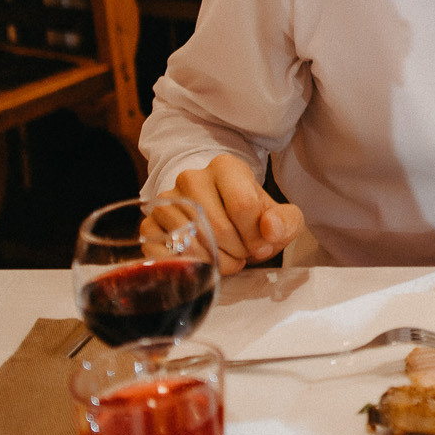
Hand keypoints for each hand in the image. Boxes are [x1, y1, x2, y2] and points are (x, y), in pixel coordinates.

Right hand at [156, 155, 305, 274]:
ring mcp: (166, 201)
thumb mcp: (280, 218)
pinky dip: (189, 267)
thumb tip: (269, 229)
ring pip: (192, 242)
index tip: (261, 245)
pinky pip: (167, 254)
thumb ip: (286, 222)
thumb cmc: (251, 219)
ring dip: (216, 262)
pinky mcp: (149, 225)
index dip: (257, 236)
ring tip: (226, 259)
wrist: (220, 218)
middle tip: (242, 255)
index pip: (243, 206)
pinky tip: (203, 264)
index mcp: (225, 167)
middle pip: (218, 227)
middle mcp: (191, 178)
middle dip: (237, 252)